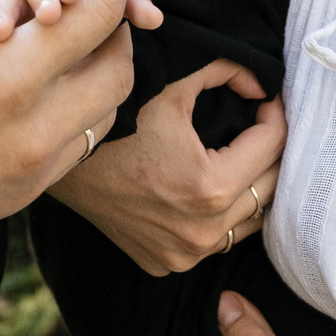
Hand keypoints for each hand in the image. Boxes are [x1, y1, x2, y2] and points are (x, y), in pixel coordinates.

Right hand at [0, 0, 138, 335]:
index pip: (91, 4)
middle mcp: (27, 133)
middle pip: (112, 53)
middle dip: (104, 3)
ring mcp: (27, 172)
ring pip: (102, 98)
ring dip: (87, 50)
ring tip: (26, 21)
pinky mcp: (15, 195)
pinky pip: (74, 134)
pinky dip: (68, 94)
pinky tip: (11, 70)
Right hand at [47, 57, 284, 273]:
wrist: (62, 164)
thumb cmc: (116, 119)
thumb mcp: (172, 85)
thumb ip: (226, 70)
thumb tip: (260, 84)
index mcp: (208, 187)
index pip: (271, 144)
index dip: (274, 113)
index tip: (266, 96)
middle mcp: (202, 232)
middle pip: (269, 185)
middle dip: (270, 148)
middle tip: (260, 120)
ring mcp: (184, 254)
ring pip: (248, 219)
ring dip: (251, 185)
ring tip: (242, 151)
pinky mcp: (167, 264)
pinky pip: (215, 240)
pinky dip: (221, 214)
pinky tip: (211, 185)